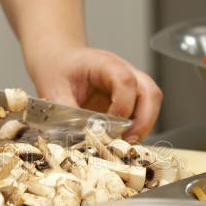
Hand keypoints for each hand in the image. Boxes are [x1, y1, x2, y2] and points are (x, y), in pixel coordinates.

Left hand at [27, 46, 162, 141]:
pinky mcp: (130, 98)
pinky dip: (137, 128)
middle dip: (144, 121)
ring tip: (125, 143)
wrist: (59, 61)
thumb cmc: (58, 69)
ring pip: (152, 104)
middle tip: (127, 141)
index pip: (126, 81)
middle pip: (150, 93)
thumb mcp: (54, 90)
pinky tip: (121, 139)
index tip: (110, 126)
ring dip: (143, 126)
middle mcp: (125, 71)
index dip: (122, 107)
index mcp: (105, 64)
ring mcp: (131, 85)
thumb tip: (78, 136)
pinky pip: (143, 113)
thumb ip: (67, 112)